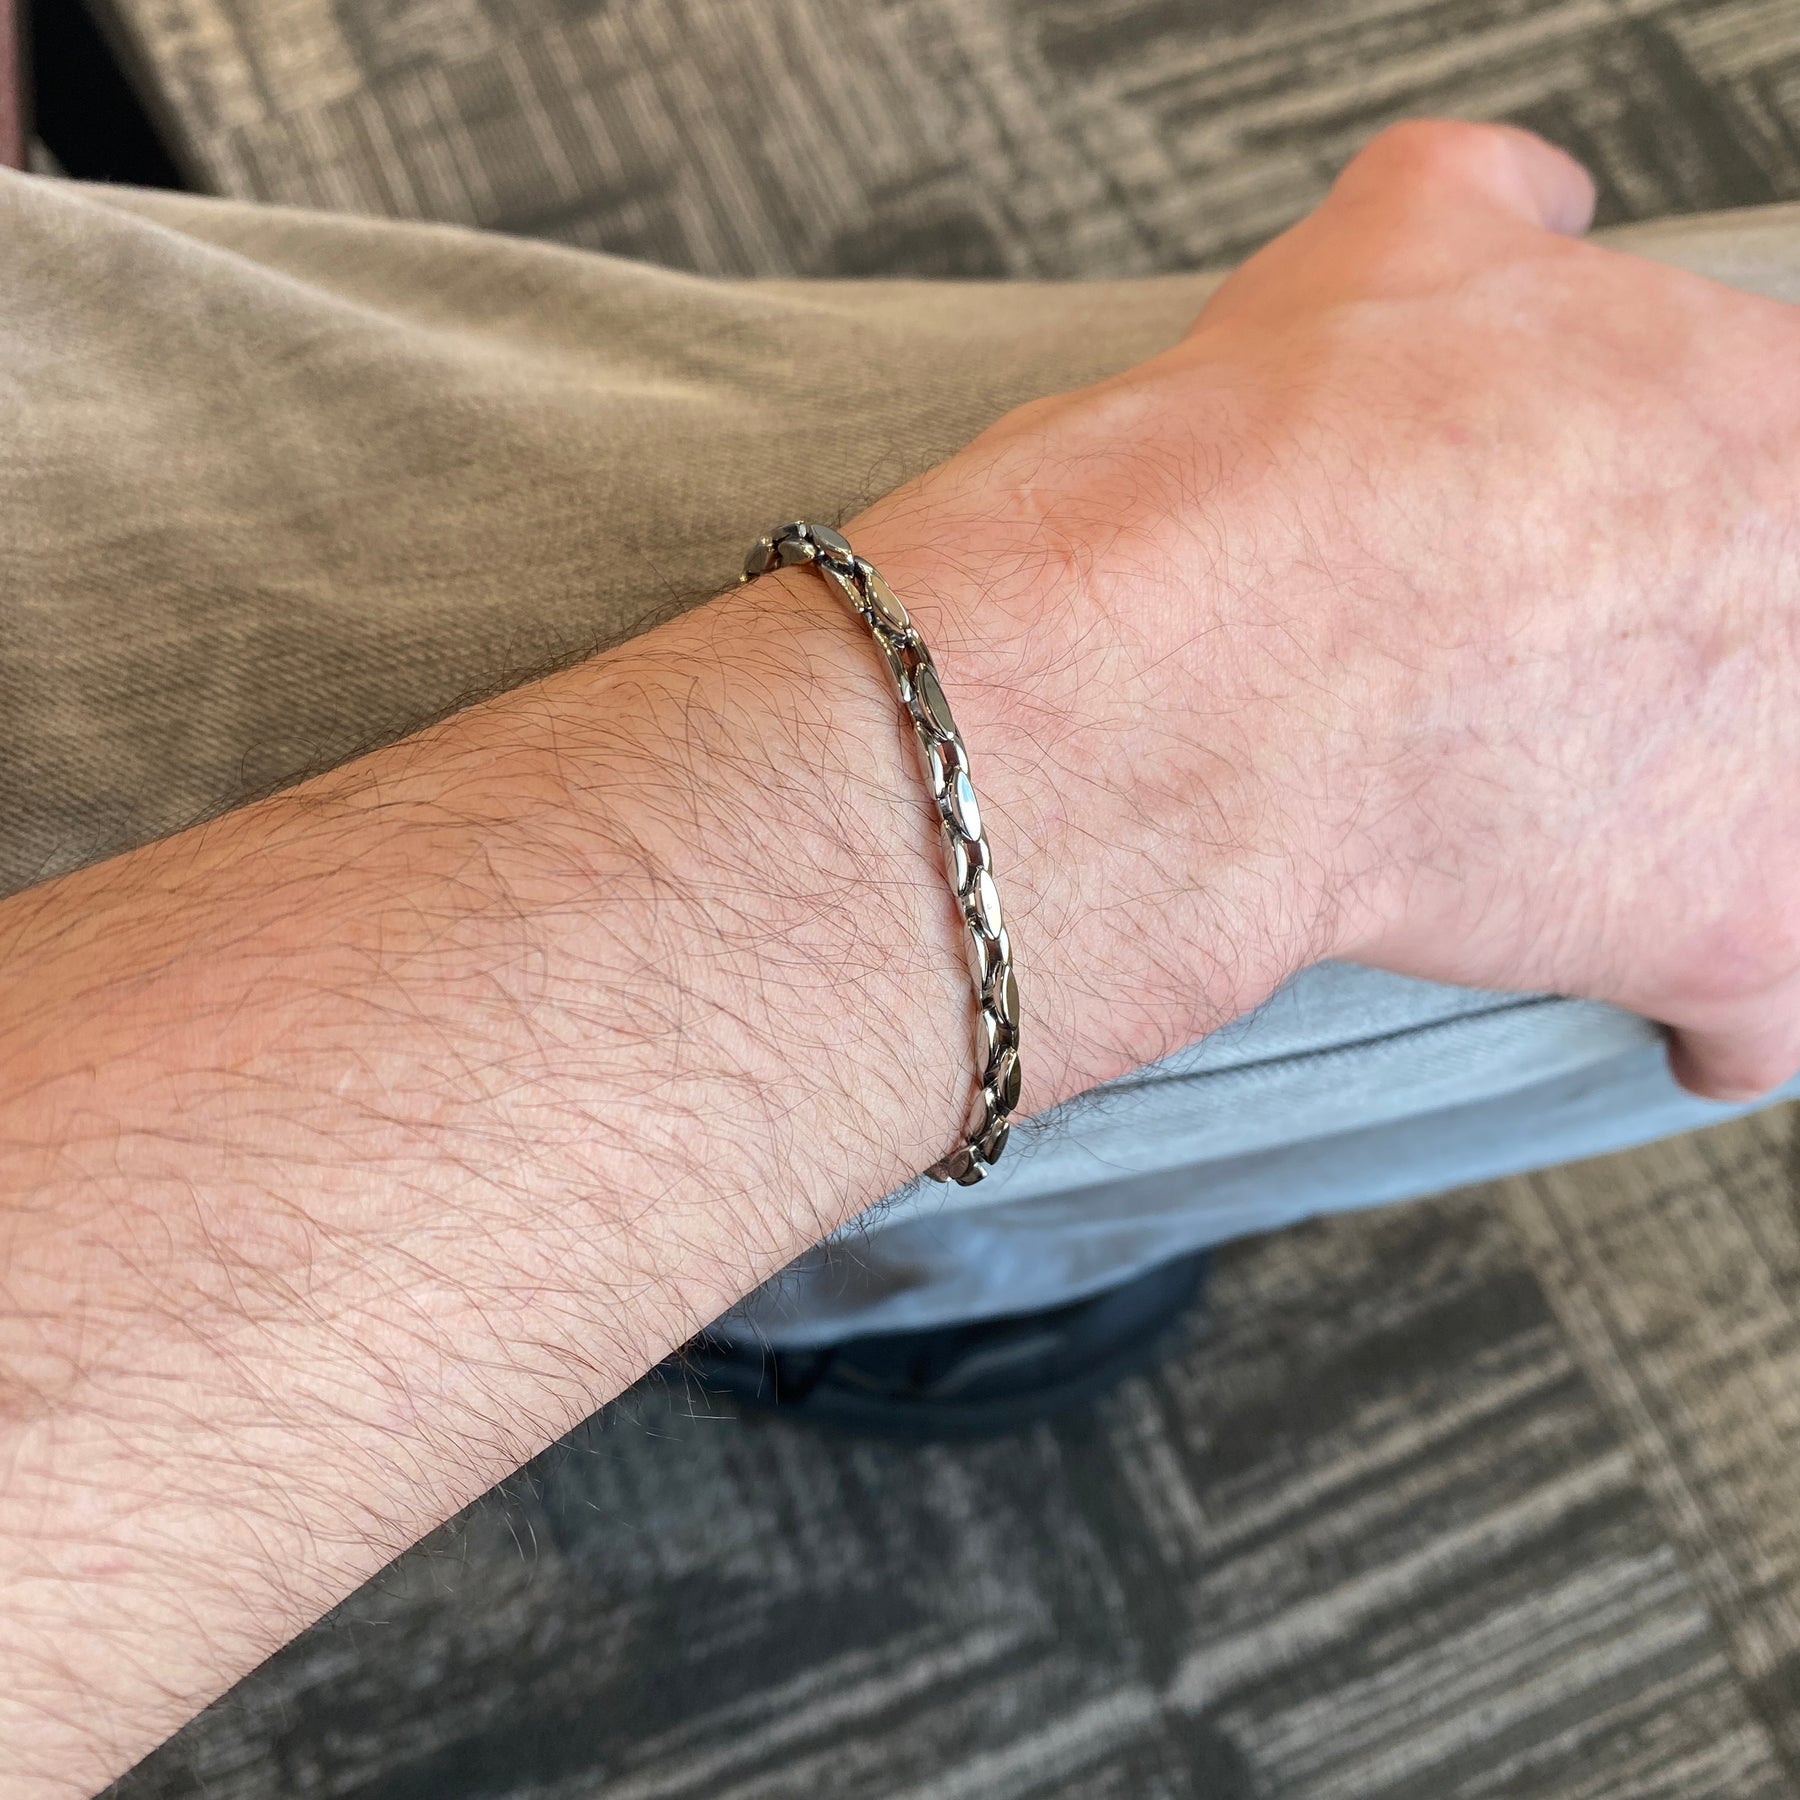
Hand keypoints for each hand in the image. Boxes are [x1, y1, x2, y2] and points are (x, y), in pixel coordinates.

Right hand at [853, 120, 1799, 1101]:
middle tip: (1561, 700)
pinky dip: (1725, 1013)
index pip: (1771, 471)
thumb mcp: (1380, 253)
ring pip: (1794, 806)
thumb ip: (1484, 210)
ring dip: (1715, 824)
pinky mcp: (1743, 922)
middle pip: (1781, 639)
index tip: (1585, 573)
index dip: (1666, 529)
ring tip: (1589, 840)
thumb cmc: (1258, 469)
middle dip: (1699, 667)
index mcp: (1753, 400)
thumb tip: (1523, 200)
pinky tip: (1657, 1010)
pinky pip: (1779, 1004)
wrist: (1190, 669)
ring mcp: (1795, 751)